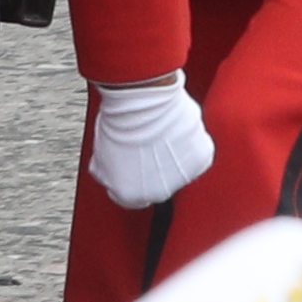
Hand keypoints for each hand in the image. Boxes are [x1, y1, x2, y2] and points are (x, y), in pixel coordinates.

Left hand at [83, 74, 215, 207]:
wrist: (143, 102)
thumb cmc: (120, 122)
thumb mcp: (100, 154)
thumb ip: (109, 174)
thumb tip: (111, 174)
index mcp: (130, 195)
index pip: (131, 198)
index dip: (129, 180)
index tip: (131, 168)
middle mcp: (158, 193)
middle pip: (156, 186)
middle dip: (152, 169)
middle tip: (146, 146)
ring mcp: (183, 178)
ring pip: (179, 171)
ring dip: (173, 158)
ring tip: (161, 135)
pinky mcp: (201, 160)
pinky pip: (196, 155)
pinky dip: (190, 144)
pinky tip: (177, 131)